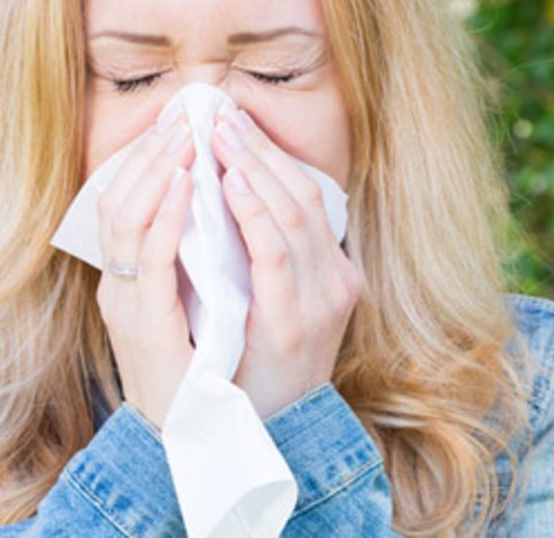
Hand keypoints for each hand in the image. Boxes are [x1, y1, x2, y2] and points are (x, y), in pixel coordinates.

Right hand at [95, 106, 196, 430]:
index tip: (174, 125)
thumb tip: (222, 219)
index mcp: (125, 285)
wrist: (191, 447)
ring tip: (184, 134)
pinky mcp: (144, 326)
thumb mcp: (191, 317)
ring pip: (125, 220)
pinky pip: (150, 256)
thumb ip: (193, 271)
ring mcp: (124, 307)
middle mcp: (116, 290)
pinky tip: (189, 183)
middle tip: (182, 115)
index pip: (119, 207)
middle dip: (151, 155)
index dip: (143, 163)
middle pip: (116, 202)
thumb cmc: (199, 383)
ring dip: (156, 171)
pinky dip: (166, 213)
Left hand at [209, 105, 365, 419]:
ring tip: (218, 133)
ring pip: (294, 213)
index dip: (269, 154)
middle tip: (218, 112)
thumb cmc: (249, 372)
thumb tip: (224, 200)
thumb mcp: (263, 308)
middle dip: (258, 149)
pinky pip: (276, 253)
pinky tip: (229, 184)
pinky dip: (254, 212)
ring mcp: (321, 301)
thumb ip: (257, 262)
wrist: (257, 443)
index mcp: (329, 274)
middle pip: (302, 194)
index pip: (306, 196)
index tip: (232, 120)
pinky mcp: (296, 322)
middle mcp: (335, 281)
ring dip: (254, 167)